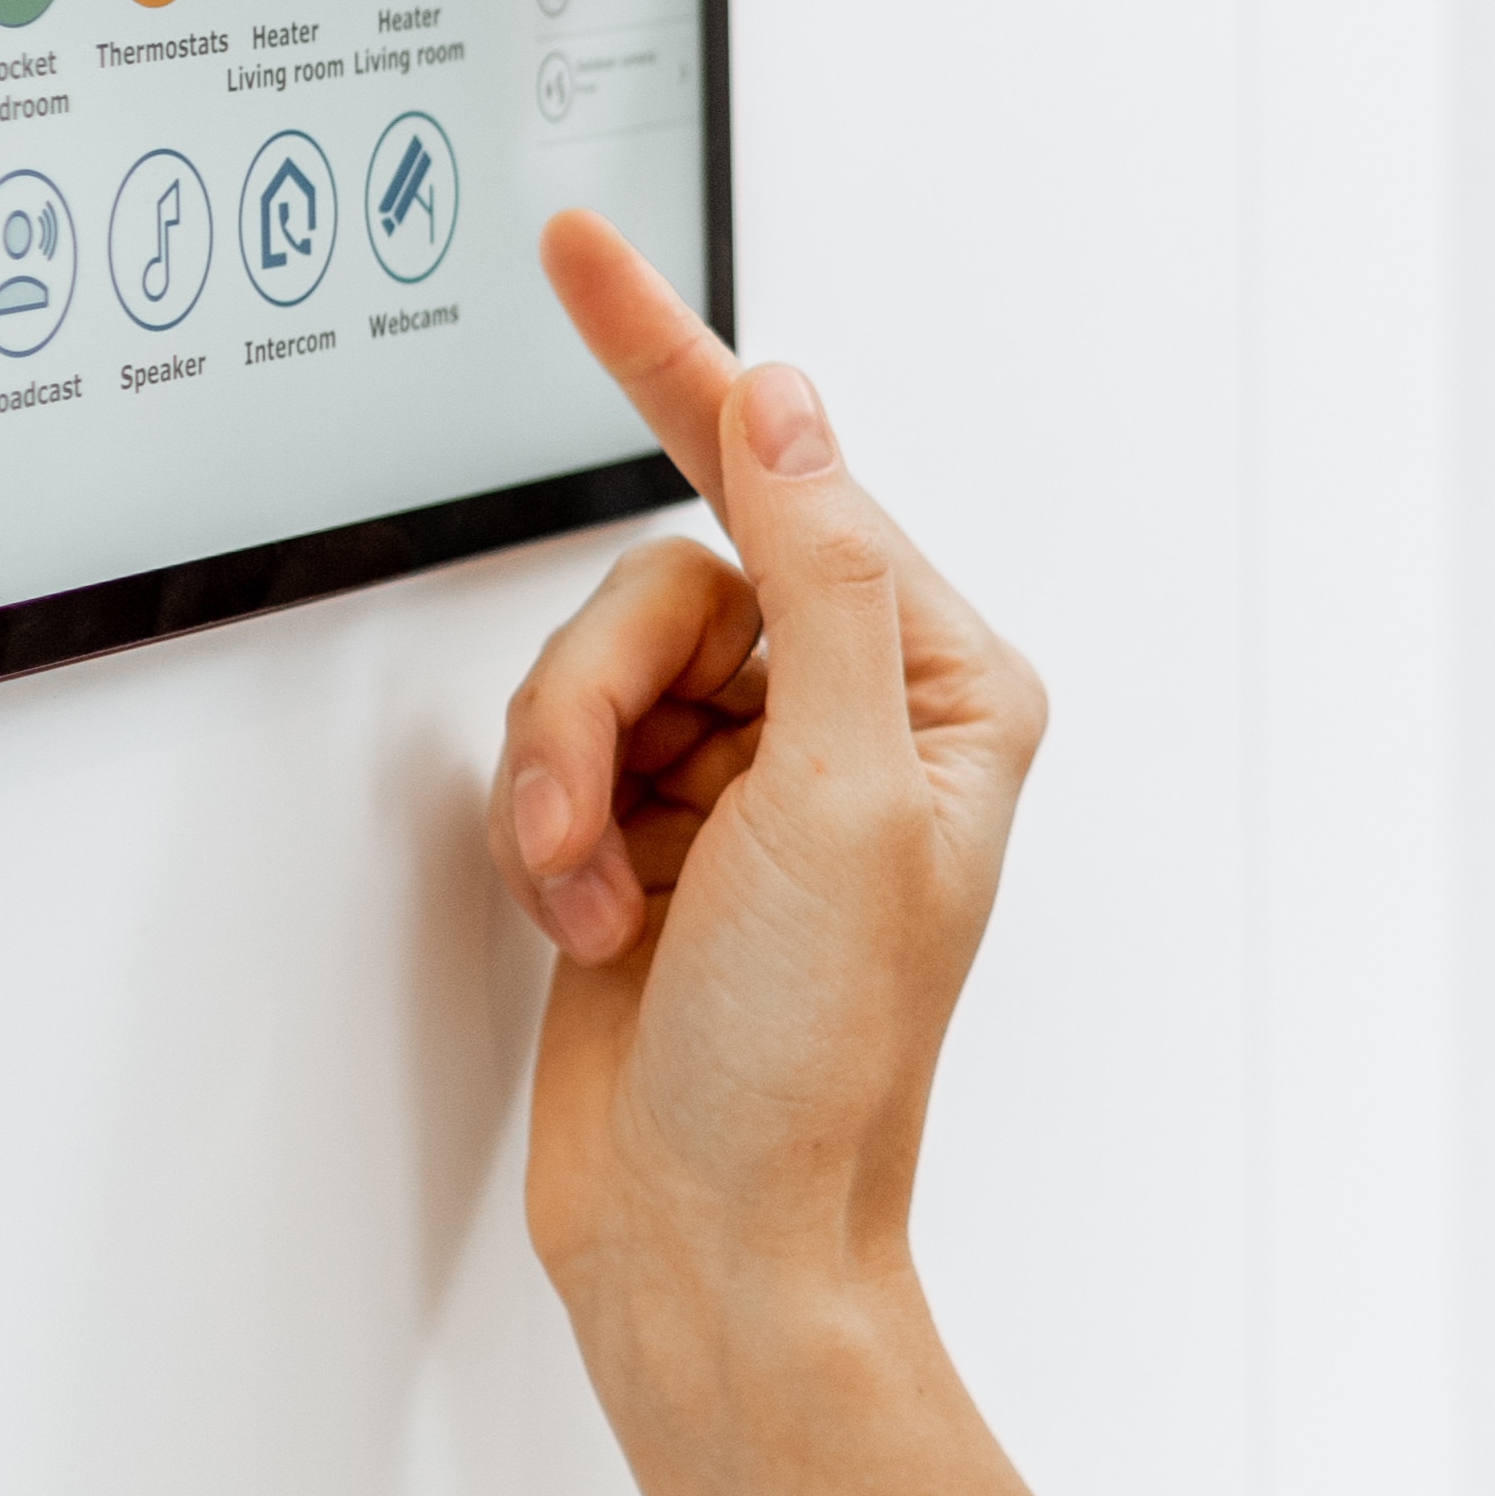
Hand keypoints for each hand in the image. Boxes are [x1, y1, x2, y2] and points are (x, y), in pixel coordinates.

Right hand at [487, 213, 1046, 1369]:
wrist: (717, 1245)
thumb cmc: (813, 1064)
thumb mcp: (840, 794)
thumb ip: (816, 578)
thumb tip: (792, 408)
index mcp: (946, 686)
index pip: (796, 481)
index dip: (674, 363)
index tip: (580, 250)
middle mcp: (856, 714)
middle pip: (666, 582)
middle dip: (598, 703)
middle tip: (600, 826)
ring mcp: (747, 776)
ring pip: (591, 667)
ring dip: (566, 786)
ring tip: (603, 900)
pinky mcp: (652, 833)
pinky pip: (553, 755)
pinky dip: (548, 838)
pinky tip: (592, 924)